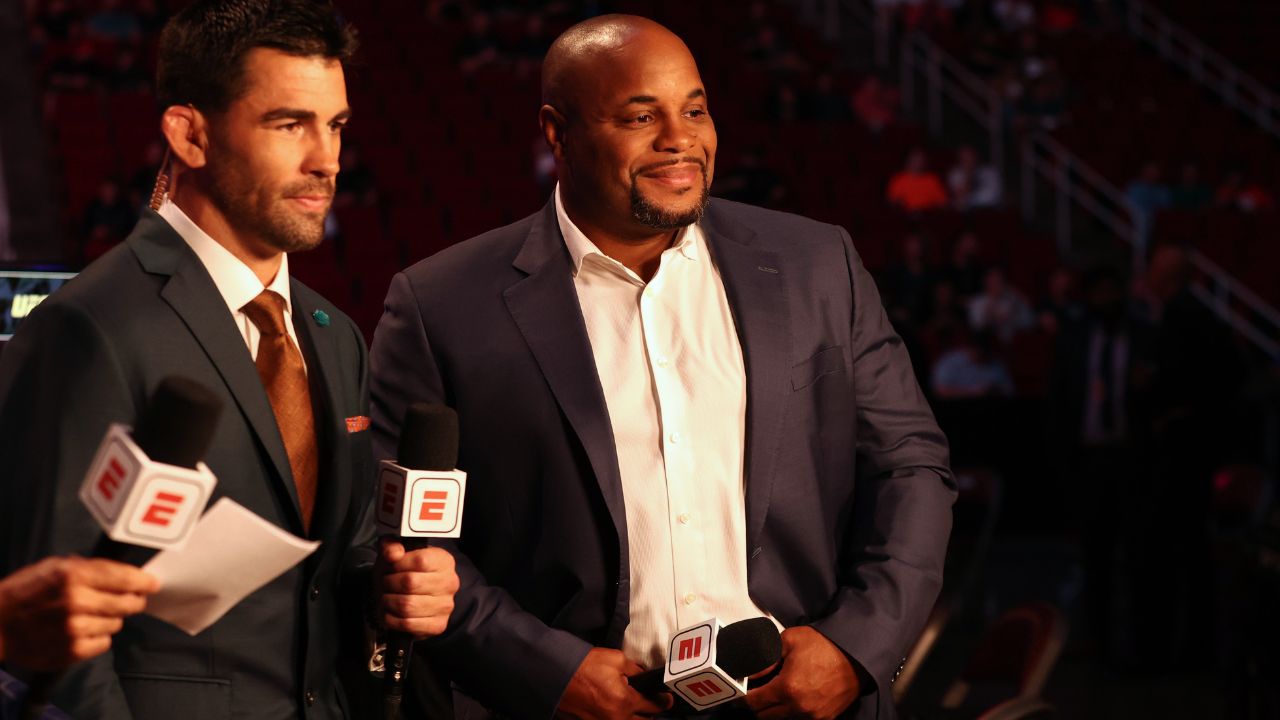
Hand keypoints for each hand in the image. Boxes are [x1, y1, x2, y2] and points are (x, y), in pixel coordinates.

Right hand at [0, 556, 158, 670]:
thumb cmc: (25, 592)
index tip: (152, 584)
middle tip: (128, 600)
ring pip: (118, 624)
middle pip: (129, 603)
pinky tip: (82, 630)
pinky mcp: (72, 650)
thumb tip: (125, 572)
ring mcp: (75, 628)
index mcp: (74, 576)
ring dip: (111, 619)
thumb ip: (89, 567)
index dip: (145, 582)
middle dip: (132, 600)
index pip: (126, 579)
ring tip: (91, 615)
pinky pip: (104, 643)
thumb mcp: (54, 567)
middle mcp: (77, 601)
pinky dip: (98, 637)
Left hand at [373, 539, 458, 638]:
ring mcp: (446, 606)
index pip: (420, 560)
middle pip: (410, 582)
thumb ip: (391, 545)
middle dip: (389, 583)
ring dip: (388, 602)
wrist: (408, 597)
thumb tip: (394, 553)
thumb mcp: (394, 553)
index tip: (391, 566)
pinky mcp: (438, 625)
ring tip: (387, 598)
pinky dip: (392, 619)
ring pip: (407, 605)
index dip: (399, 564)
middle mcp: (450, 582)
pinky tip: (391, 612)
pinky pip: (407, 624)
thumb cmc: (402, 572)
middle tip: (385, 584)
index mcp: (444, 561)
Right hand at [555, 648, 671, 719]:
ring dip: (635, 717)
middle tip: (651, 701)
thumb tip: (645, 676)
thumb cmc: (584, 666)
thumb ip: (636, 669)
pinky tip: (617, 707)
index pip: (654, 706)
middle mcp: (616, 718)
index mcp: (625, 702)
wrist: (556, 674)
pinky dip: (619, 717)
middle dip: (650, 712)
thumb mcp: (616, 659)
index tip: (667, 699)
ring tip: (635, 706)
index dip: (663, 701)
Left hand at [744, 626, 860, 718]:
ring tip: (773, 693)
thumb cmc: (825, 645)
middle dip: (756, 705)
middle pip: (764, 716)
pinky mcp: (825, 718)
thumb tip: (748, 672)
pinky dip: (790, 712)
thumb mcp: (788, 641)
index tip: (738, 695)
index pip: (754, 702)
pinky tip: (791, 697)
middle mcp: (799, 708)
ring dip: (772, 710)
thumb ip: (764, 658)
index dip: (742, 699)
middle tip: (754, 692)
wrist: (856, 654)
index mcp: (788, 688)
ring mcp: (813, 716)